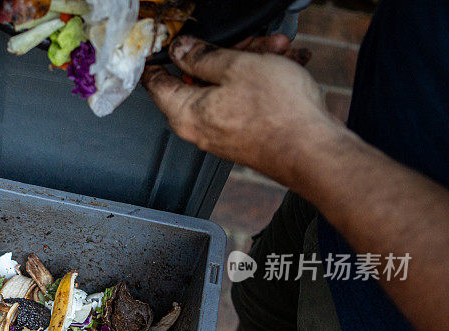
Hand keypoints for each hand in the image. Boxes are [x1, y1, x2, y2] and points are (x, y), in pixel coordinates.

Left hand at [142, 35, 334, 184]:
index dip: (159, 57)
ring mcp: (223, 132)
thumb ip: (201, 56)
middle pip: (200, 79)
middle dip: (226, 53)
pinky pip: (246, 99)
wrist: (314, 150)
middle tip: (246, 39)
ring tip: (277, 49)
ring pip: (228, 86)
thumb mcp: (236, 66)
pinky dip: (262, 80)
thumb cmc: (278, 115)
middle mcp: (200, 128)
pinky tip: (285, 65)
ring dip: (252, 62)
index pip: (156, 83)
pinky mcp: (245, 134)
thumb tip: (180, 50)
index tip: (162, 43)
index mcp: (185, 114)